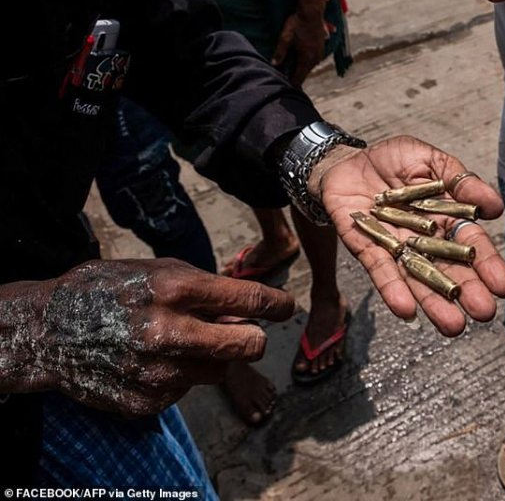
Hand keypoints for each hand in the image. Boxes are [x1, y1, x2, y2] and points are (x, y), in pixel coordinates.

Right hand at [5, 259, 295, 415]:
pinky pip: (188, 389)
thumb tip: (250, 311)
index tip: (287, 307)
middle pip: (248, 346)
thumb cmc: (110, 291)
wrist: (47, 332)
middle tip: (244, 333)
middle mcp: (170, 333)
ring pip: (221, 370)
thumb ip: (207, 290)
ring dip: (212, 357)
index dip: (277, 305)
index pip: (248, 301)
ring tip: (178, 341)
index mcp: (175, 291)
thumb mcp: (159, 272)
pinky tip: (151, 361)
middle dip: (253, 339)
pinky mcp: (148, 402)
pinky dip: (180, 376)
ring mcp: (159, 373)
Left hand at [271, 0, 328, 85]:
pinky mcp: (322, 48)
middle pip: (304, 73)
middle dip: (295, 75)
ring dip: (301, 68)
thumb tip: (274, 64)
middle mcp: (315, 59)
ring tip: (291, 67)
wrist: (312, 11)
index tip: (284, 85)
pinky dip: (306, 61)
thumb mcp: (285, 37)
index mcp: (307, 58)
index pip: (299, 78)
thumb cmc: (298, 23)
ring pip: (309, 67)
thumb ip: (280, 52)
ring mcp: (320, 54)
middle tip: (285, 77)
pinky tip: (299, 56)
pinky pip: (313, 60)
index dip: (291, 83)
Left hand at [309, 136, 504, 335]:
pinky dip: (392, 290)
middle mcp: (424, 241)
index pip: (470, 245)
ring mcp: (396, 248)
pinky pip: (380, 271)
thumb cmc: (394, 160)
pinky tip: (406, 310)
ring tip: (454, 327)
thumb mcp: (432, 160)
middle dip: (466, 292)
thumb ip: (460, 181)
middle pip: (448, 269)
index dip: (487, 265)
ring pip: (417, 279)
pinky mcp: (366, 248)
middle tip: (484, 313)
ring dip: (434, 303)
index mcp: (445, 219)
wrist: (348, 159)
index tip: (504, 287)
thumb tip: (495, 207)